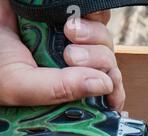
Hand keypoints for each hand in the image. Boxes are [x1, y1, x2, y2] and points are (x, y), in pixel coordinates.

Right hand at [0, 5, 123, 109]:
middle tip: (72, 56)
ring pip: (104, 40)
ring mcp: (70, 39)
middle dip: (99, 61)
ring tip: (68, 31)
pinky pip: (97, 14)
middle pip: (108, 66)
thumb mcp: (20, 84)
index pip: (102, 96)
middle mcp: (71, 66)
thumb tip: (104, 85)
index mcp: (64, 88)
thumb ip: (59, 89)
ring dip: (95, 37)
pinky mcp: (67, 14)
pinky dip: (92, 15)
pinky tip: (70, 20)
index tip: (111, 92)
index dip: (114, 93)